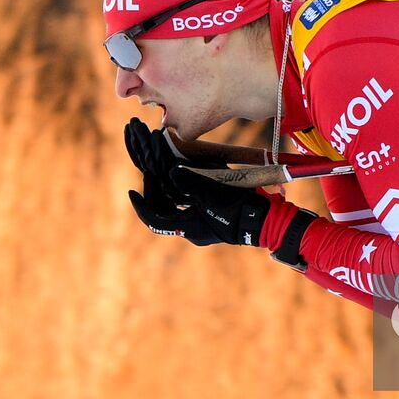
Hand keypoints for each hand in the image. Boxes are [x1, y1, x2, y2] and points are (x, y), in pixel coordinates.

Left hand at [123, 117, 268, 246]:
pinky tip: (181, 175)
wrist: (267, 221)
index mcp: (188, 227)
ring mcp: (201, 223)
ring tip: (160, 171)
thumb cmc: (241, 210)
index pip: (155, 220)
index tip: (132, 193)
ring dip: (167, 189)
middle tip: (148, 171)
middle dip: (154, 190)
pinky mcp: (211, 216)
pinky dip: (182, 190)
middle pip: (163, 210)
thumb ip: (192, 182)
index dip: (141, 206)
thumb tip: (171, 170)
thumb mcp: (214, 195)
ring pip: (175, 207)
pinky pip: (189, 204)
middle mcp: (191, 228)